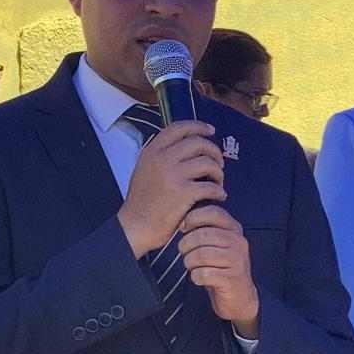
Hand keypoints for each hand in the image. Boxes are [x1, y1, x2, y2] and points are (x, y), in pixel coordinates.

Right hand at [118, 120, 224, 258]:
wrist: (135, 226)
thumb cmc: (140, 203)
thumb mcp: (143, 170)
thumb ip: (160, 156)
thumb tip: (183, 147)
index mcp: (152, 152)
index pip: (179, 128)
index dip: (198, 127)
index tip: (210, 130)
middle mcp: (162, 159)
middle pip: (198, 143)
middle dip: (214, 151)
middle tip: (218, 162)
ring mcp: (173, 175)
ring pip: (208, 163)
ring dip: (218, 171)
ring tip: (218, 181)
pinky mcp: (184, 193)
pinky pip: (211, 186)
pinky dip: (219, 191)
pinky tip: (219, 195)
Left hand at [179, 205, 258, 331]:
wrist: (240, 297)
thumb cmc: (223, 268)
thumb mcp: (218, 244)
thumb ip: (206, 229)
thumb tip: (183, 220)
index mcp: (234, 229)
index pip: (213, 212)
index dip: (194, 217)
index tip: (184, 228)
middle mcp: (238, 242)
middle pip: (202, 235)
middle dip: (186, 245)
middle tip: (184, 252)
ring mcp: (237, 260)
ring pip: (201, 255)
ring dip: (189, 262)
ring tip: (192, 266)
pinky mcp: (232, 278)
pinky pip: (204, 274)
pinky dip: (196, 277)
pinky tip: (199, 278)